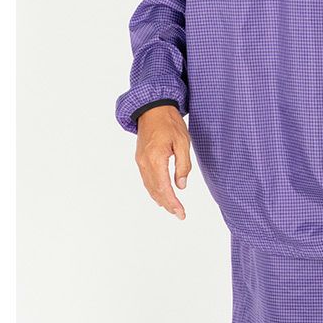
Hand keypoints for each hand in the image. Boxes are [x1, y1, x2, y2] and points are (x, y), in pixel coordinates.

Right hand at [134, 105, 191, 220]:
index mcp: (156, 159)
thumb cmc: (170, 122)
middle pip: (155, 191)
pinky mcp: (140, 158)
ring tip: (172, 208)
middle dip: (167, 204)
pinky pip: (146, 179)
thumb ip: (183, 165)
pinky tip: (161, 195)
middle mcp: (145, 163)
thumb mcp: (182, 142)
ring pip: (149, 186)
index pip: (164, 188)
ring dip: (160, 199)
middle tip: (179, 215)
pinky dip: (154, 190)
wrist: (152, 108)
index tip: (181, 213)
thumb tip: (181, 185)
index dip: (172, 203)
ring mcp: (140, 161)